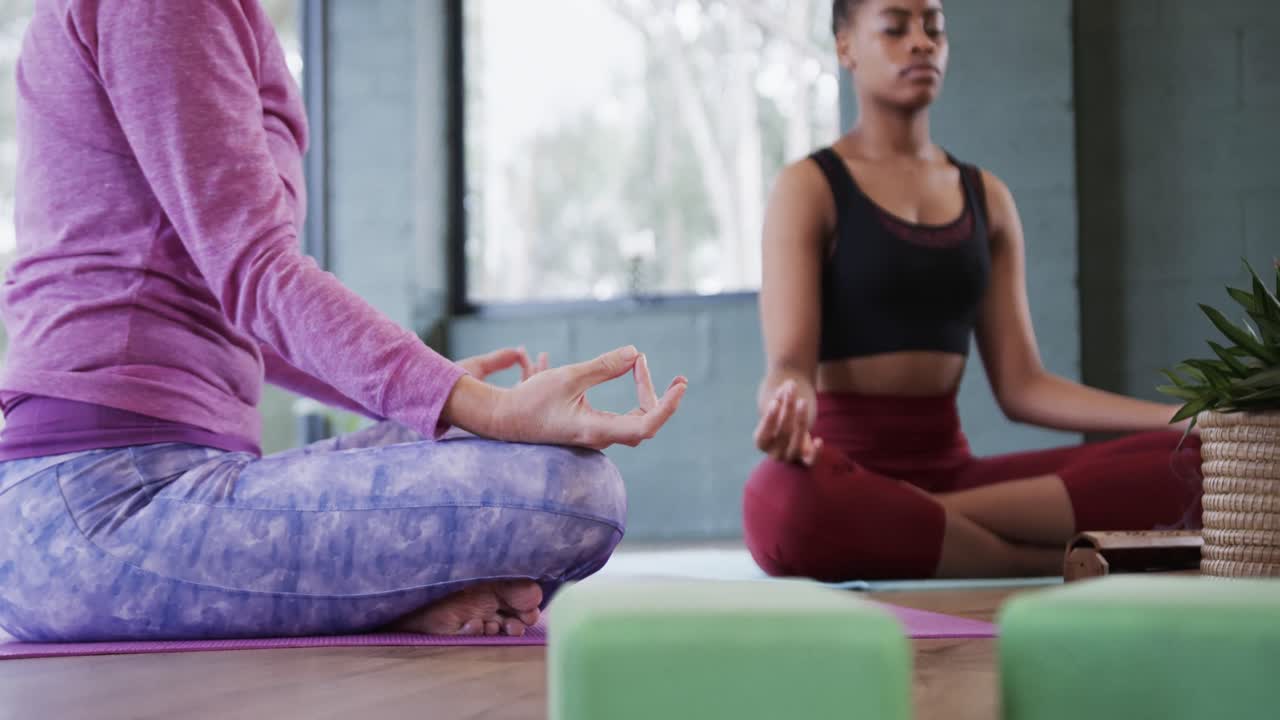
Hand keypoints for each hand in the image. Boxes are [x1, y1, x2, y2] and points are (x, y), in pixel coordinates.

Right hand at [447, 346, 687, 449]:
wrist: (501, 420)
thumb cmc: (529, 401)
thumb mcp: (568, 377)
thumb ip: (603, 367)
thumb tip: (635, 352)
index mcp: (595, 429)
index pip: (646, 424)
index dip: (668, 406)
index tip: (680, 384)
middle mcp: (599, 437)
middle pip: (645, 422)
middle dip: (660, 397)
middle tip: (659, 369)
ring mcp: (595, 436)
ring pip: (635, 422)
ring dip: (646, 396)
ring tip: (644, 367)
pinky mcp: (589, 430)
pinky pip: (623, 418)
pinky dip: (633, 399)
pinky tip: (631, 374)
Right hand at [754, 379, 822, 465]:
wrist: (792, 429)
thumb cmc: (780, 414)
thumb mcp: (777, 406)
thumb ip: (780, 397)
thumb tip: (788, 385)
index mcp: (761, 443)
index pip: (763, 434)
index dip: (769, 419)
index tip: (774, 402)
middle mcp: (775, 453)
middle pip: (783, 432)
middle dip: (787, 409)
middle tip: (791, 389)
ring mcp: (791, 457)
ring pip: (797, 440)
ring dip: (800, 419)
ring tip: (802, 401)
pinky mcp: (806, 459)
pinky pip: (811, 461)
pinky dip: (816, 453)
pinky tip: (819, 441)